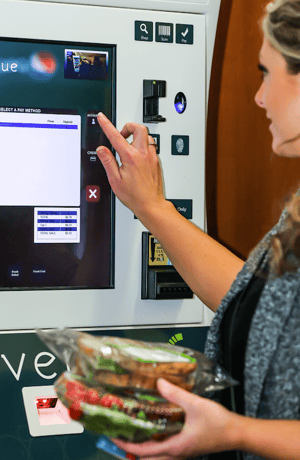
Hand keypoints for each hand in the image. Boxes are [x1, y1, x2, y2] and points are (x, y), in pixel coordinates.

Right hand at [96, 113, 164, 217]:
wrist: (151, 205)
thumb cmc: (135, 196)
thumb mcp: (115, 180)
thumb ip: (108, 161)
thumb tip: (101, 149)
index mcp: (131, 157)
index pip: (116, 136)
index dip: (106, 125)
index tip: (102, 118)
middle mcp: (144, 154)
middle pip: (139, 128)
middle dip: (129, 127)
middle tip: (122, 135)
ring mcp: (152, 157)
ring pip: (147, 136)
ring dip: (137, 137)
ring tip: (129, 147)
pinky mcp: (157, 162)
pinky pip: (151, 147)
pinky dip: (143, 147)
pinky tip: (137, 158)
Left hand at [112, 379, 240, 459]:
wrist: (237, 433)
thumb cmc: (218, 423)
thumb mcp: (194, 404)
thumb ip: (175, 394)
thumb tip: (159, 383)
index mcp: (174, 447)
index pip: (143, 451)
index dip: (125, 444)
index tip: (112, 436)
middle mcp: (176, 453)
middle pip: (146, 458)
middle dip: (130, 449)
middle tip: (119, 435)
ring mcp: (182, 451)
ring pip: (156, 456)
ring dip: (142, 447)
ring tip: (132, 433)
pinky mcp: (187, 447)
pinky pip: (165, 450)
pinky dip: (154, 443)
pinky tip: (154, 429)